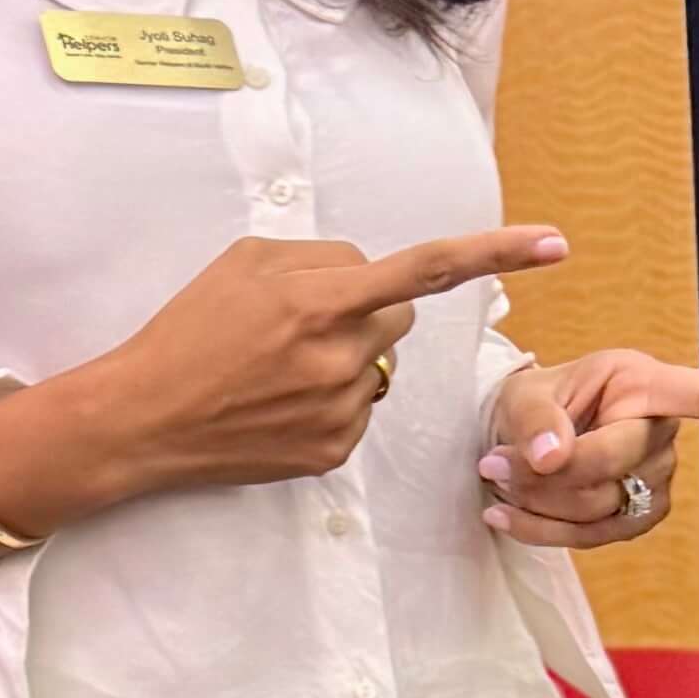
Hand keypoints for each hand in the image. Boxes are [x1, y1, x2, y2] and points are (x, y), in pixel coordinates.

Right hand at [71, 220, 572, 501]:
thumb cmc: (189, 330)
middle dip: (369, 310)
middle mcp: (340, 356)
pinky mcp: (334, 452)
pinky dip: (331, 400)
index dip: (496, 254)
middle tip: (305, 320)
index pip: (426, 269)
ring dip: (346, 357)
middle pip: (401, 317)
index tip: (555, 245)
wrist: (143, 417)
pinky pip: (360, 410)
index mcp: (320, 300)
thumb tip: (367, 273)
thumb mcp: (245, 263)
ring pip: (379, 366)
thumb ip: (320, 257)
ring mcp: (341, 409)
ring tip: (278, 368)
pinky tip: (278, 403)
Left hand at [480, 342, 698, 552]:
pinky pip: (590, 538)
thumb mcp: (522, 394)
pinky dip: (540, 531)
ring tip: (497, 478)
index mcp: (645, 383)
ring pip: (598, 507)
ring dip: (537, 502)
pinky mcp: (635, 519)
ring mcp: (654, 480)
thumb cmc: (532, 403)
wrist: (515, 439)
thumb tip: (553, 457)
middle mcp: (660, 431)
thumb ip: (534, 419)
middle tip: (494, 461)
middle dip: (548, 471)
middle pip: (616, 464)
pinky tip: (505, 515)